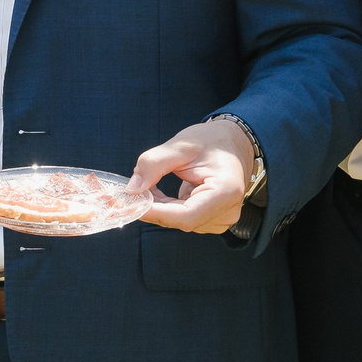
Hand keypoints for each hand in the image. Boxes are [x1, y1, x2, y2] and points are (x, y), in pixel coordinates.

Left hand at [130, 119, 253, 233]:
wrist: (232, 142)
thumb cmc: (212, 140)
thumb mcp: (181, 145)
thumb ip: (154, 164)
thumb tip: (132, 189)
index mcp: (225, 192)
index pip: (186, 216)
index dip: (156, 212)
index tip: (132, 202)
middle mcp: (227, 211)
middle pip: (181, 220)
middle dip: (152, 208)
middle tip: (129, 192)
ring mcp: (222, 219)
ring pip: (179, 221)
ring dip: (158, 208)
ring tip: (147, 186)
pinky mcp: (213, 219)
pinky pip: (183, 218)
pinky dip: (166, 207)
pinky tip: (157, 192)